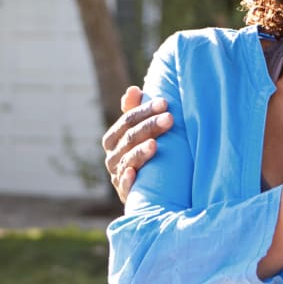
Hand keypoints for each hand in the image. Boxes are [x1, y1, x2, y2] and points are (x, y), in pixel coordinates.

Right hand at [102, 86, 173, 201]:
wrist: (152, 192)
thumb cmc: (147, 154)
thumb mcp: (142, 133)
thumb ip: (136, 112)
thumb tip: (133, 89)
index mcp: (114, 139)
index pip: (127, 120)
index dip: (145, 110)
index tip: (165, 103)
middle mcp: (112, 156)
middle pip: (129, 138)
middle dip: (149, 126)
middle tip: (170, 118)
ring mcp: (118, 175)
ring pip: (127, 160)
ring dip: (141, 151)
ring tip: (155, 144)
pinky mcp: (125, 193)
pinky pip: (124, 186)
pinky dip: (127, 179)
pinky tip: (133, 172)